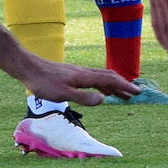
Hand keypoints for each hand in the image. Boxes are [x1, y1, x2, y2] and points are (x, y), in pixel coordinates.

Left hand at [15, 56, 138, 106]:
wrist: (29, 68)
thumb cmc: (43, 83)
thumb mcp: (63, 94)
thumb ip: (84, 98)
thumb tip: (104, 100)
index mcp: (84, 77)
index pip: (110, 80)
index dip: (124, 86)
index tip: (138, 93)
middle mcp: (84, 72)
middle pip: (109, 77)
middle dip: (123, 85)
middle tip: (136, 94)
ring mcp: (79, 73)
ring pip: (102, 78)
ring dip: (114, 86)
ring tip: (123, 95)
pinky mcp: (73, 75)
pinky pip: (94, 79)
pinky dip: (103, 85)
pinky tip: (103, 92)